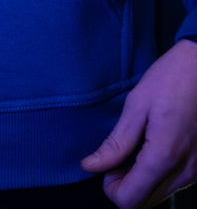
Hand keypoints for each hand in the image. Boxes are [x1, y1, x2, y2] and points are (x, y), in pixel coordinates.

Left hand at [81, 39, 196, 207]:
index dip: (110, 187)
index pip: (129, 200)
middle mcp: (185, 172)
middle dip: (125, 186)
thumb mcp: (137, 105)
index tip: (107, 163)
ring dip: (141, 183)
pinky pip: (174, 185)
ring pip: (159, 197)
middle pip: (144, 204)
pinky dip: (157, 176)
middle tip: (119, 156)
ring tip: (136, 148)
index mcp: (164, 156)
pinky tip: (152, 149)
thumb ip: (116, 142)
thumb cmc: (171, 79)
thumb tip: (90, 166)